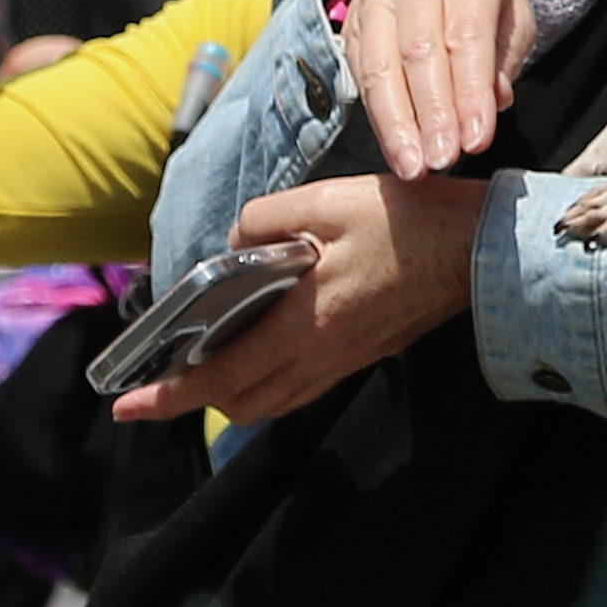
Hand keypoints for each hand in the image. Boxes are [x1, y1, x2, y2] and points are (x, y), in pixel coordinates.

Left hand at [115, 173, 485, 431]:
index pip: (220, 376)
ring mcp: (346, 359)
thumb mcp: (323, 200)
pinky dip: (267, 380)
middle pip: (242, 403)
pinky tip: (260, 347)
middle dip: (193, 401)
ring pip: (273, 400)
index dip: (167, 397)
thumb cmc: (405, 220)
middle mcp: (321, 355)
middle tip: (159, 383)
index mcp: (304, 323)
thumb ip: (263, 220)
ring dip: (231, 393)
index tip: (127, 407)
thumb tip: (232, 243)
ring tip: (202, 365)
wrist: (480, 247)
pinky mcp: (364, 353)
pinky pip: (301, 385)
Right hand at [340, 0, 537, 181]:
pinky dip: (380, 118)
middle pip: (419, 51)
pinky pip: (361, 74)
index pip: (467, 36)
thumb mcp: (514, 23)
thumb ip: (504, 61)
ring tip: (414, 166)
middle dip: (432, 113)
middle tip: (444, 159)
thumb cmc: (487, 7)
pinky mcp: (354, 21)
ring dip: (397, 123)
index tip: (476, 141)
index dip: (470, 92)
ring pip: (381, 65)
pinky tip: (396, 150)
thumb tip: (493, 102)